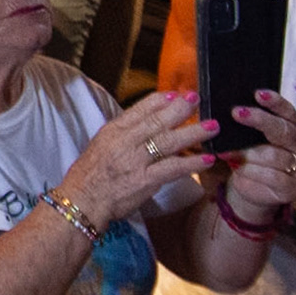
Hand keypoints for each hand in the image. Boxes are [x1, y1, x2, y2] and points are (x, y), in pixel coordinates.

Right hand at [60, 90, 217, 228]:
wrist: (82, 200)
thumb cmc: (91, 174)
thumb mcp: (102, 144)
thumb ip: (124, 133)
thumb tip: (146, 122)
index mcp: (114, 130)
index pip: (140, 108)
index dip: (160, 100)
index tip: (175, 94)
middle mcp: (126, 141)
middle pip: (157, 121)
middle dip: (180, 109)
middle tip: (197, 99)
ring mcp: (136, 160)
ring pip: (169, 141)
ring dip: (194, 133)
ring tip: (213, 127)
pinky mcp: (145, 180)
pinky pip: (173, 168)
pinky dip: (191, 163)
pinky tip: (206, 158)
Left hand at [222, 90, 295, 216]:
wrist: (255, 192)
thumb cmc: (251, 158)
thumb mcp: (249, 140)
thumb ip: (245, 127)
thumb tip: (226, 112)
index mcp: (294, 129)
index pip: (288, 111)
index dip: (274, 102)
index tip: (257, 93)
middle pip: (284, 130)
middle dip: (259, 120)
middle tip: (236, 112)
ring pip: (275, 155)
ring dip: (248, 154)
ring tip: (227, 152)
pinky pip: (274, 178)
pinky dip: (252, 172)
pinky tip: (237, 170)